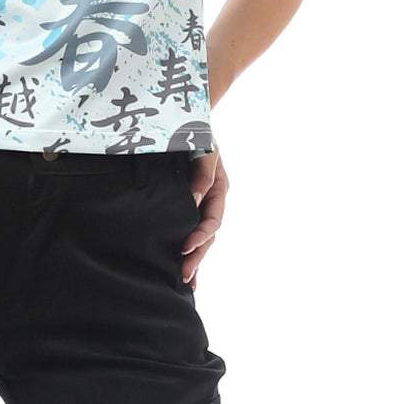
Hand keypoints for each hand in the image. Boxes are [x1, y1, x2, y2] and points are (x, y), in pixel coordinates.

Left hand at [181, 144, 226, 291]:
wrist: (185, 124)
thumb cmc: (196, 135)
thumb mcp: (205, 149)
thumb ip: (203, 174)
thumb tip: (194, 199)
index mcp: (220, 190)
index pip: (212, 220)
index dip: (200, 236)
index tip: (184, 247)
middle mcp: (212, 202)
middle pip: (208, 236)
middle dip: (197, 256)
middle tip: (184, 275)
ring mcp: (202, 206)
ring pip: (201, 238)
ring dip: (194, 259)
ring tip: (184, 280)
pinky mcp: (190, 208)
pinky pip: (191, 232)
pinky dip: (189, 251)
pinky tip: (185, 271)